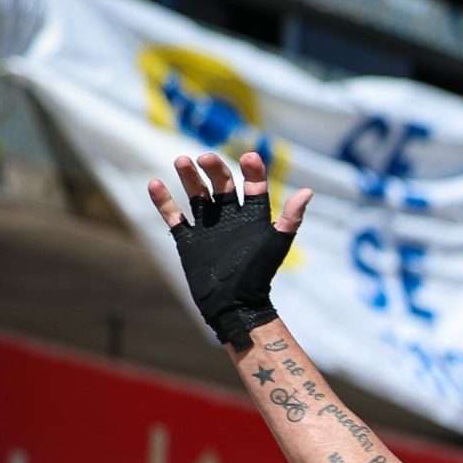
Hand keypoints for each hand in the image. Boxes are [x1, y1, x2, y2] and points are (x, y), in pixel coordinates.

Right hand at [148, 150, 308, 347]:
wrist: (235, 306)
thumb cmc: (258, 277)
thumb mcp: (275, 245)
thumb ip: (290, 219)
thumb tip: (308, 192)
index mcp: (253, 217)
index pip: (253, 186)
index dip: (252, 170)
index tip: (249, 156)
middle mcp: (230, 217)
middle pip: (221, 184)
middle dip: (214, 168)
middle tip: (204, 158)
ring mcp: (208, 227)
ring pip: (197, 194)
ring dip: (189, 177)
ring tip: (182, 161)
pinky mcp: (189, 240)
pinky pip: (174, 216)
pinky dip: (164, 201)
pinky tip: (155, 184)